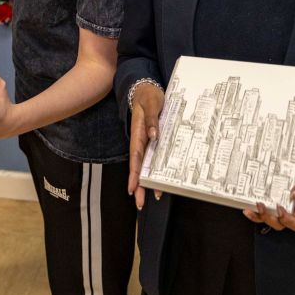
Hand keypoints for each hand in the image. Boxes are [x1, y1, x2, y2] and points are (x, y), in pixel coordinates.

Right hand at [127, 81, 164, 209]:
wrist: (147, 90)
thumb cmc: (148, 96)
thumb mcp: (151, 104)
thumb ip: (152, 120)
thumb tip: (154, 136)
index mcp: (138, 134)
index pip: (135, 157)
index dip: (134, 174)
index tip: (133, 188)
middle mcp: (141, 141)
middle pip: (139, 167)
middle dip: (139, 185)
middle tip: (140, 203)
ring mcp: (147, 142)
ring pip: (147, 165)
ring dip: (149, 181)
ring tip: (156, 197)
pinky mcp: (154, 140)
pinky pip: (154, 158)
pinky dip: (157, 169)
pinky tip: (162, 180)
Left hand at [243, 142, 294, 231]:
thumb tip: (294, 194)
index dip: (287, 221)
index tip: (280, 208)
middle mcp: (293, 205)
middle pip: (280, 223)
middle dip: (269, 219)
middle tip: (261, 205)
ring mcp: (283, 199)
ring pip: (270, 217)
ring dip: (259, 216)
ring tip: (249, 209)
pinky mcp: (276, 192)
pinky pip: (266, 204)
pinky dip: (256, 207)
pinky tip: (248, 202)